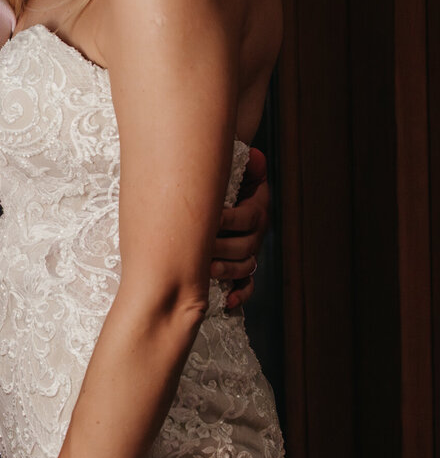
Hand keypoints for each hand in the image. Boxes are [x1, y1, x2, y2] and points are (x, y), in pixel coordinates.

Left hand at [212, 144, 269, 311]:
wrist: (219, 192)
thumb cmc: (220, 181)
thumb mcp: (229, 170)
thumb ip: (244, 164)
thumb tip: (255, 155)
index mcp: (255, 209)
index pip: (249, 218)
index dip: (230, 219)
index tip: (211, 217)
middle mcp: (255, 233)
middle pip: (246, 246)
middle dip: (222, 248)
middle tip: (200, 249)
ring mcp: (248, 252)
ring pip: (245, 267)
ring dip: (227, 270)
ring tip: (207, 270)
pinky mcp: (240, 268)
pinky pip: (246, 285)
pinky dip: (240, 294)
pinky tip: (227, 302)